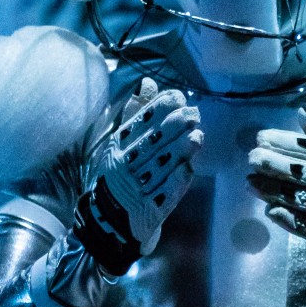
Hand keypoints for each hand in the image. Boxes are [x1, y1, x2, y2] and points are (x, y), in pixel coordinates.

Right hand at [75, 79, 202, 273]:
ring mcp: (136, 190)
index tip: (178, 98)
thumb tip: (148, 83)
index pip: (138, 124)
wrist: (109, 223)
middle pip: (150, 144)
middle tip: (193, 115)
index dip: (158, 109)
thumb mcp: (121, 143)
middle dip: (172, 127)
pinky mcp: (148, 211)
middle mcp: (124, 167)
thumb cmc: (121, 176)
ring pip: (159, 167)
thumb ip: (136, 114)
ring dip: (179, 152)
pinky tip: (188, 169)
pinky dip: (176, 182)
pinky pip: (163, 194)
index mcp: (118, 148)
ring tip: (197, 137)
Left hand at [248, 107, 305, 274]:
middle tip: (252, 158)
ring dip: (272, 190)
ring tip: (251, 183)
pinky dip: (287, 218)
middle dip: (273, 164)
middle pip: (302, 172)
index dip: (284, 142)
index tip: (261, 137)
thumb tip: (302, 112)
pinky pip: (305, 226)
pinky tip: (270, 210)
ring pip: (299, 198)